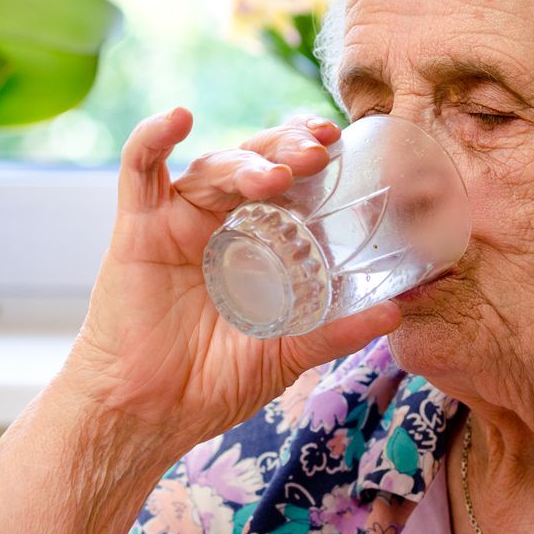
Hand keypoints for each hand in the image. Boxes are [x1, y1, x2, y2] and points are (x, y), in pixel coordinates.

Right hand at [66, 107, 400, 449]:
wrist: (149, 415)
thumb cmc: (211, 384)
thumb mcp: (286, 354)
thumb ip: (335, 331)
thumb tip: (396, 312)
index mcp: (256, 240)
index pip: (289, 180)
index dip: (313, 156)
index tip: (343, 144)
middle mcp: (219, 221)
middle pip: (256, 162)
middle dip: (288, 148)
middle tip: (319, 151)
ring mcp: (178, 220)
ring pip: (214, 166)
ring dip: (247, 162)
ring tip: (279, 175)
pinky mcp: (137, 228)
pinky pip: (140, 170)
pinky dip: (153, 137)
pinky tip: (178, 118)